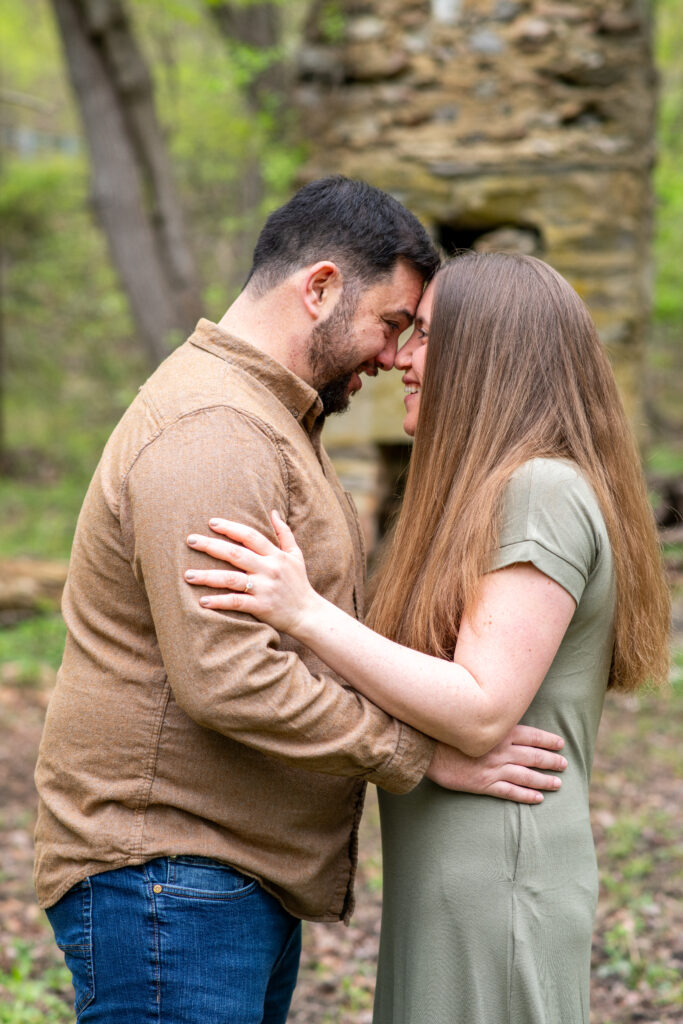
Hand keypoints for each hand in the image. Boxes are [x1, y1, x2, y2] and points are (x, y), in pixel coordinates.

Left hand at [185, 511, 319, 636]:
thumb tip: (273, 512)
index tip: (211, 522)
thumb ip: (284, 533)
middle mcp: (269, 569)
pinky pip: (236, 602)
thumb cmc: (299, 583)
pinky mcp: (261, 607)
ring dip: (208, 576)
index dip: (231, 528)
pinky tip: (202, 601)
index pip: (250, 536)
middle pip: (236, 554)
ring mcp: (264, 589)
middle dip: (211, 546)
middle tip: (191, 540)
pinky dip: (219, 602)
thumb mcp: (296, 555)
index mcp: (275, 555)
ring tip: (187, 575)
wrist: (308, 614)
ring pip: (232, 579)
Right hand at [425, 724, 566, 803]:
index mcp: (499, 733)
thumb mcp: (472, 721)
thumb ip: (490, 722)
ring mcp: (493, 768)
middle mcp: (500, 750)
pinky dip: (526, 795)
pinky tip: (538, 798)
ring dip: (544, 780)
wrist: (428, 749)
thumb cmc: (448, 733)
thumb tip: (504, 718)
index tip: (560, 743)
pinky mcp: (484, 784)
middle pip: (533, 756)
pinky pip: (510, 791)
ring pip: (526, 775)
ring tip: (557, 783)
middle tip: (564, 764)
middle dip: (551, 760)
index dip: (548, 740)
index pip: (531, 736)